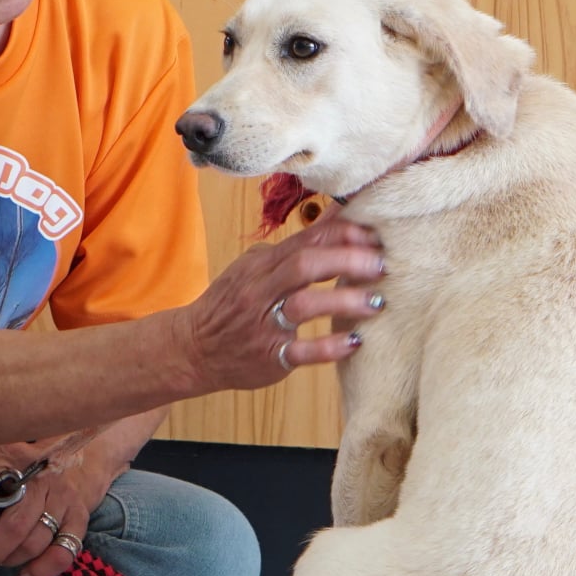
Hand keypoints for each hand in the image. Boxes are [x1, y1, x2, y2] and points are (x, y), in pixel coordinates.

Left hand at [0, 440, 106, 575]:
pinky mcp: (78, 516)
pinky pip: (62, 552)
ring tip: (3, 560)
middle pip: (13, 525)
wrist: (74, 455)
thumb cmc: (22, 470)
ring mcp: (62, 496)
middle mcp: (37, 476)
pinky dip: (42, 569)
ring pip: (34, 542)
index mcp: (6, 456)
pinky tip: (27, 574)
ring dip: (13, 559)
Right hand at [177, 214, 386, 391]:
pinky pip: (301, 351)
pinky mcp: (269, 356)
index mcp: (263, 264)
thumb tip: (336, 219)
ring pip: (305, 305)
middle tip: (381, 264)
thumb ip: (292, 250)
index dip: (343, 234)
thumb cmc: (233, 304)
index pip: (306, 240)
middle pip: (305, 265)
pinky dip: (330, 348)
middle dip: (347, 260)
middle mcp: (262, 290)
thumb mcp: (255, 268)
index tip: (375, 235)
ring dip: (344, 300)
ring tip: (376, 302)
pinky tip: (355, 342)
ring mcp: (265, 324)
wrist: (194, 347)